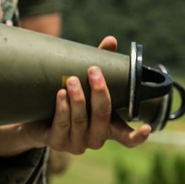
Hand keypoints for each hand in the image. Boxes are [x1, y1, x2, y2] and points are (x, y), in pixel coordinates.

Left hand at [41, 36, 151, 152]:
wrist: (36, 117)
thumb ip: (102, 64)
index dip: (138, 136)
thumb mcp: (86, 83)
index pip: (127, 138)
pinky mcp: (57, 142)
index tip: (147, 127)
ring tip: (71, 80)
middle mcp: (96, 138)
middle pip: (103, 117)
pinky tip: (60, 95)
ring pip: (80, 121)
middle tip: (93, 71)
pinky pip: (62, 125)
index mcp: (108, 127)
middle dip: (99, 93)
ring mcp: (77, 143)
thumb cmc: (69, 98)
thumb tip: (111, 40)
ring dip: (78, 99)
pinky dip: (62, 109)